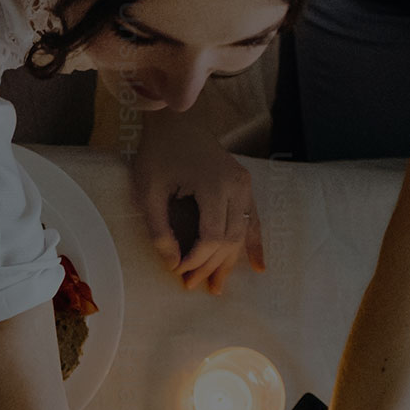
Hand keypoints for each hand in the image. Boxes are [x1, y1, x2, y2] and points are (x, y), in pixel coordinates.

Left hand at [131, 110, 263, 293]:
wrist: (177, 121)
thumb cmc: (159, 153)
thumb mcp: (149, 190)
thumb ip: (158, 228)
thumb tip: (172, 264)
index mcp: (214, 186)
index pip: (212, 237)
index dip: (197, 260)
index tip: (178, 272)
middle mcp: (236, 186)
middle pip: (230, 239)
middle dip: (211, 266)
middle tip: (191, 286)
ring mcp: (244, 185)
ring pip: (242, 233)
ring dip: (230, 262)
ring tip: (217, 287)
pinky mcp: (244, 184)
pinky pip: (254, 219)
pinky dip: (255, 244)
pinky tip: (259, 268)